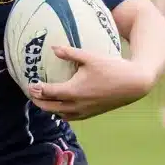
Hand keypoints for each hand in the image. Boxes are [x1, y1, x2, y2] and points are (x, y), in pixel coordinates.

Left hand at [27, 45, 153, 120]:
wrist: (134, 83)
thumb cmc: (112, 67)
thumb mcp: (90, 57)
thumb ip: (70, 53)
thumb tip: (53, 48)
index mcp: (73, 91)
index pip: (48, 93)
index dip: (37, 89)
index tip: (30, 84)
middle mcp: (76, 105)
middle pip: (50, 107)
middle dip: (39, 102)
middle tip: (32, 95)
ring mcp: (84, 111)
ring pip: (60, 114)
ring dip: (50, 109)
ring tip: (44, 101)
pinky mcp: (92, 114)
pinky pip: (72, 117)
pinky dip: (62, 113)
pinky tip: (61, 107)